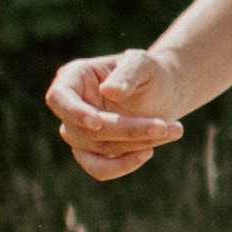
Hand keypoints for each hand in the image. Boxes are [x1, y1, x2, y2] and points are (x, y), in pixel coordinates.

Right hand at [46, 47, 185, 181]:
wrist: (162, 92)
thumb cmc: (148, 72)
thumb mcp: (143, 63)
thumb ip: (128, 73)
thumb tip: (108, 92)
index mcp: (73, 78)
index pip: (59, 98)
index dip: (74, 113)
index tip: (97, 123)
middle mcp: (70, 108)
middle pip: (86, 130)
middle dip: (129, 130)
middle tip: (165, 126)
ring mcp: (78, 133)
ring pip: (97, 150)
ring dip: (135, 145)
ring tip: (173, 130)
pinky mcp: (92, 153)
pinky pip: (99, 169)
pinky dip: (122, 165)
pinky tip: (148, 151)